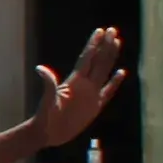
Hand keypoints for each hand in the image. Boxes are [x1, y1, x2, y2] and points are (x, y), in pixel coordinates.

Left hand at [27, 27, 127, 149]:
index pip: (87, 58)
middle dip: (105, 45)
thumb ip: (48, 84)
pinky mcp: (95, 106)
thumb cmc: (45, 116)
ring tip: (117, 43)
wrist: (48, 133)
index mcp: (75, 81)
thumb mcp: (48, 100)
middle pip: (98, 61)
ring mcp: (91, 94)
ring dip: (110, 57)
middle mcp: (84, 84)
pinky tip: (121, 72)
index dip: (93, 45)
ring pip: (104, 71)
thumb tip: (40, 68)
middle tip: (113, 30)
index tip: (100, 30)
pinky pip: (108, 91)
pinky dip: (115, 82)